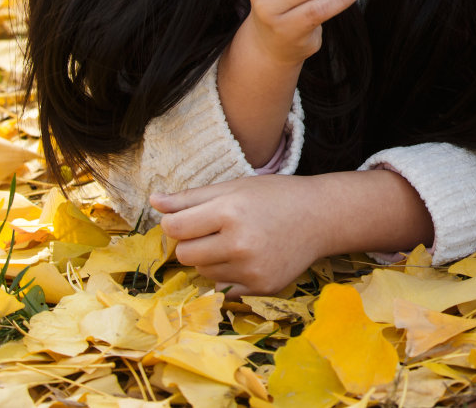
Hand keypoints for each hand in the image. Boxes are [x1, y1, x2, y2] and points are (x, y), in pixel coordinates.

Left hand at [153, 176, 329, 296]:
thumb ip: (191, 198)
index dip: (177, 223)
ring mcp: (251, 269)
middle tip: (216, 230)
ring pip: (203, 272)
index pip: (175, 227)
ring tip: (237, 242)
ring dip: (211, 259)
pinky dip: (230, 274)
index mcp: (230, 211)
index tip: (190, 218)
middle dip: (192, 243)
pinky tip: (251, 258)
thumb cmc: (275, 196)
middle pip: (185, 254)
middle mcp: (240, 243)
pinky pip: (224, 287)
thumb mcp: (234, 188)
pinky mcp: (261, 287)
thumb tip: (154, 201)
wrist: (321, 217)